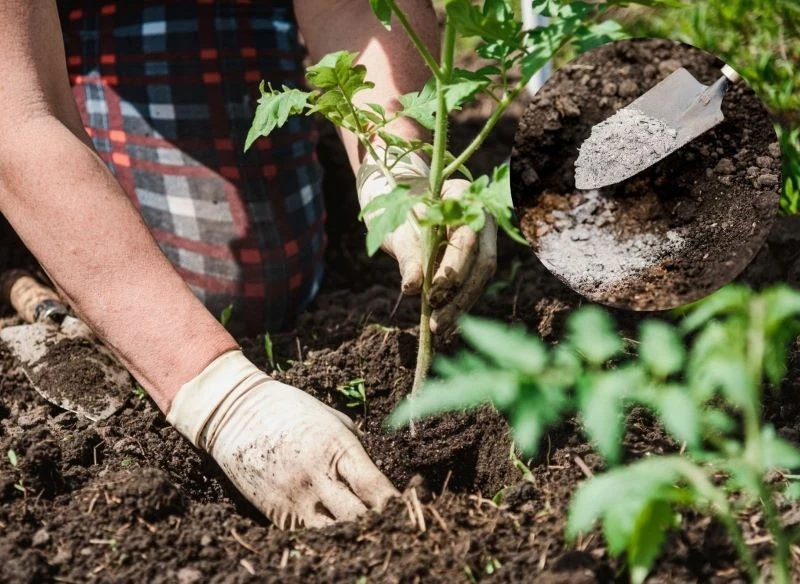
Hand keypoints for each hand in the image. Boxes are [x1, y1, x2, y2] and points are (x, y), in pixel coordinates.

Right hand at [167, 350, 397, 528]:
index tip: (411, 511)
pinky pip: (307, 537)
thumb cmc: (289, 409)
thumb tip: (379, 474)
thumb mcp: (332, 418)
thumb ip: (356, 448)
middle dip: (380, 526)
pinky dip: (326, 539)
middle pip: (358, 519)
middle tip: (395, 529)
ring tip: (367, 536)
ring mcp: (294, 500)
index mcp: (335, 448)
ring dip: (353, 537)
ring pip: (333, 536)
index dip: (396, 505)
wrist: (233, 413)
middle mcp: (316, 478)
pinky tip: (337, 536)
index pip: (374, 487)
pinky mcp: (275, 514)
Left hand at [357, 149, 497, 332]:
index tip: (433, 294)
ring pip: (481, 276)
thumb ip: (408, 255)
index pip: (467, 239)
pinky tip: (446, 321)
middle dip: (460, 296)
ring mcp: (485, 235)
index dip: (453, 270)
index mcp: (465, 196)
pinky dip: (459, 302)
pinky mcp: (478, 254)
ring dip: (461, 305)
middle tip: (438, 322)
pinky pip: (473, 281)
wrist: (403, 197)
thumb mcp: (398, 228)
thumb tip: (412, 288)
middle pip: (482, 262)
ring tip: (440, 328)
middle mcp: (483, 215)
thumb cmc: (399, 208)